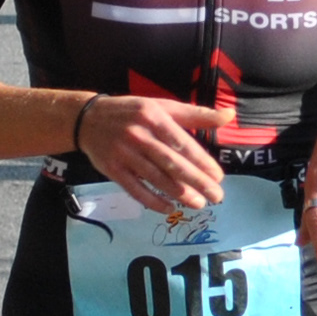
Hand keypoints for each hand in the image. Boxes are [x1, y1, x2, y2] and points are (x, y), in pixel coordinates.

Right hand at [76, 93, 232, 218]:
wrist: (87, 119)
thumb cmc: (132, 112)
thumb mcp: (161, 106)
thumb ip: (195, 114)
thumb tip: (229, 116)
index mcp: (154, 117)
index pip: (182, 143)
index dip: (201, 162)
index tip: (218, 176)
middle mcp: (139, 135)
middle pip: (172, 163)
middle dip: (196, 182)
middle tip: (216, 196)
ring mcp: (123, 154)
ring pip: (155, 178)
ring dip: (179, 194)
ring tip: (199, 204)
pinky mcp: (112, 169)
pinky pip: (135, 189)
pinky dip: (152, 201)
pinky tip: (169, 208)